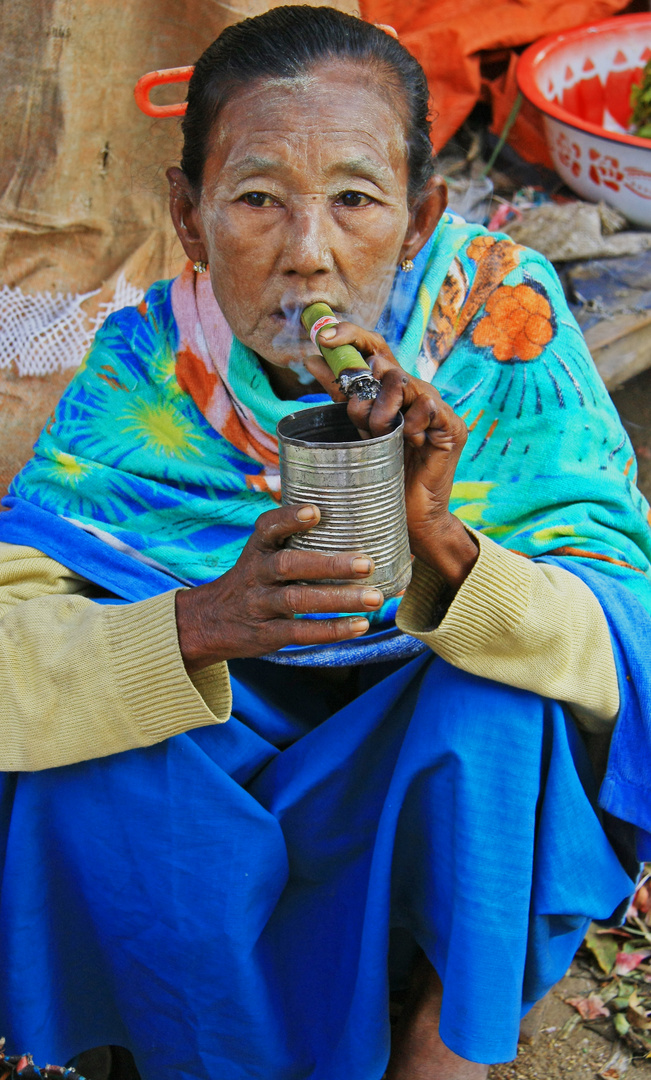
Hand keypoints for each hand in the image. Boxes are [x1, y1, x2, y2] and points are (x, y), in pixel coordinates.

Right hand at [175, 504, 383, 671]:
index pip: (267, 527)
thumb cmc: (255, 580)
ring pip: (298, 600)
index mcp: (258, 549)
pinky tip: (360, 625)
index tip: (315, 511)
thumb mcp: (262, 554)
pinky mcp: (268, 634)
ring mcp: (261, 605)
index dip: (289, 518)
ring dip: (339, 599)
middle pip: (289, 565)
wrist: (211, 622)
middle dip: (330, 565)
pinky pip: (300, 632)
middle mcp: (257, 574)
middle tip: (367, 564)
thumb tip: (356, 523)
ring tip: (374, 598)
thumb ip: (294, 539)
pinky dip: (332, 630)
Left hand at [304, 323, 477, 587]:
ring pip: (408, 383)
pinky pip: (429, 408)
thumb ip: (340, 396)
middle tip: (360, 417)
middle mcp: (417, 395)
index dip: (352, 335)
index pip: (375, 350)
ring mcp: (437, 411)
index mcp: (393, 393)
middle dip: (368, 386)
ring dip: (385, 408)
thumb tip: (313, 359)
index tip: (324, 336)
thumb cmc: (381, 480)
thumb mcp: (354, 432)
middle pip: (389, 363)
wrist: (407, 521)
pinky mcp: (453, 429)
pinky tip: (405, 440)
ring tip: (380, 434)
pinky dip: (411, 422)